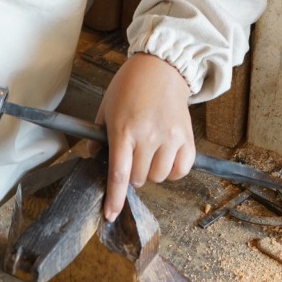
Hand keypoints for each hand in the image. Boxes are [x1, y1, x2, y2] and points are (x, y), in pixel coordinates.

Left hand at [95, 53, 194, 221]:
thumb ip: (98, 136)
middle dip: (132, 174)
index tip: (110, 214)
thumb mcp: (106, 108)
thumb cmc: (130, 86)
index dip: (114, 198)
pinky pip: (181, 170)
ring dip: (151, 172)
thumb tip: (94, 158)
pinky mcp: (187, 138)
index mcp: (124, 130)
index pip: (119, 174)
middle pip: (139, 179)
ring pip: (160, 177)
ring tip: (148, 153)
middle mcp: (149, 136)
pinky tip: (166, 156)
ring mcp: (170, 137)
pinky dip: (173, 170)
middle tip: (131, 156)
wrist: (161, 68)